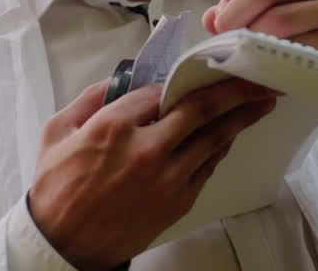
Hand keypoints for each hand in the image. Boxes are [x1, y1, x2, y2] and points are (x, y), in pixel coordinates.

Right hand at [28, 77, 277, 269]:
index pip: (160, 90)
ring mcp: (165, 177)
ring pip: (212, 137)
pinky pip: (207, 166)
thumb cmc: (56, 189)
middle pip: (199, 109)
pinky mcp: (176, 201)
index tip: (196, 71)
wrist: (63, 245)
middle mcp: (146, 149)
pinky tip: (231, 135)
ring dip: (240, 117)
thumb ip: (89, 98)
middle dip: (232, 90)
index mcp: (113, 126)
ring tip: (261, 102)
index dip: (179, 79)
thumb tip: (120, 80)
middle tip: (255, 77)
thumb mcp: (57, 130)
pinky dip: (220, 147)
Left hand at [202, 0, 317, 80]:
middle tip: (226, 42)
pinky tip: (276, 76)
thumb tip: (210, 17)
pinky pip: (304, 43)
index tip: (227, 17)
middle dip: (234, 19)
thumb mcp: (289, 14)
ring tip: (250, 60)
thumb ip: (250, 11)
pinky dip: (280, 63)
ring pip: (278, 17)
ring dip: (255, 44)